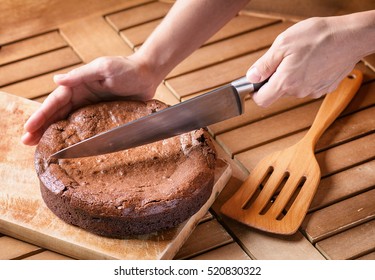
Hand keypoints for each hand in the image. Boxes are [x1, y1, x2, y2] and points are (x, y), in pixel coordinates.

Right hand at [22, 54, 159, 144]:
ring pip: (67, 121)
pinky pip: (84, 127)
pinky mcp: (102, 115)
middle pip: (57, 114)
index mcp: (78, 84)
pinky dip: (73, 135)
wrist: (148, 76)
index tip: (28, 129)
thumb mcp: (103, 68)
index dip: (41, 116)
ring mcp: (90, 106)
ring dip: (53, 133)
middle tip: (27, 143)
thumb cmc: (127, 69)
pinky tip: (67, 146)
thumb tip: (56, 80)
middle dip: (41, 127)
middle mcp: (81, 96)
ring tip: (40, 147)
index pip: (55, 101)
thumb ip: (81, 75)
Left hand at [247, 15, 363, 106]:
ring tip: (301, 58)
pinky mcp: (324, 88)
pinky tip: (313, 62)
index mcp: (286, 82)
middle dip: (275, 79)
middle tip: (283, 60)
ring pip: (293, 89)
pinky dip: (306, 76)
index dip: (256, 92)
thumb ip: (265, 64)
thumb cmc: (319, 37)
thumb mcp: (283, 44)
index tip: (256, 83)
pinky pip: (308, 86)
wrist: (351, 37)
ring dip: (291, 77)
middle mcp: (299, 91)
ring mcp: (313, 91)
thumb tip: (251, 77)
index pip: (262, 100)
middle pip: (277, 93)